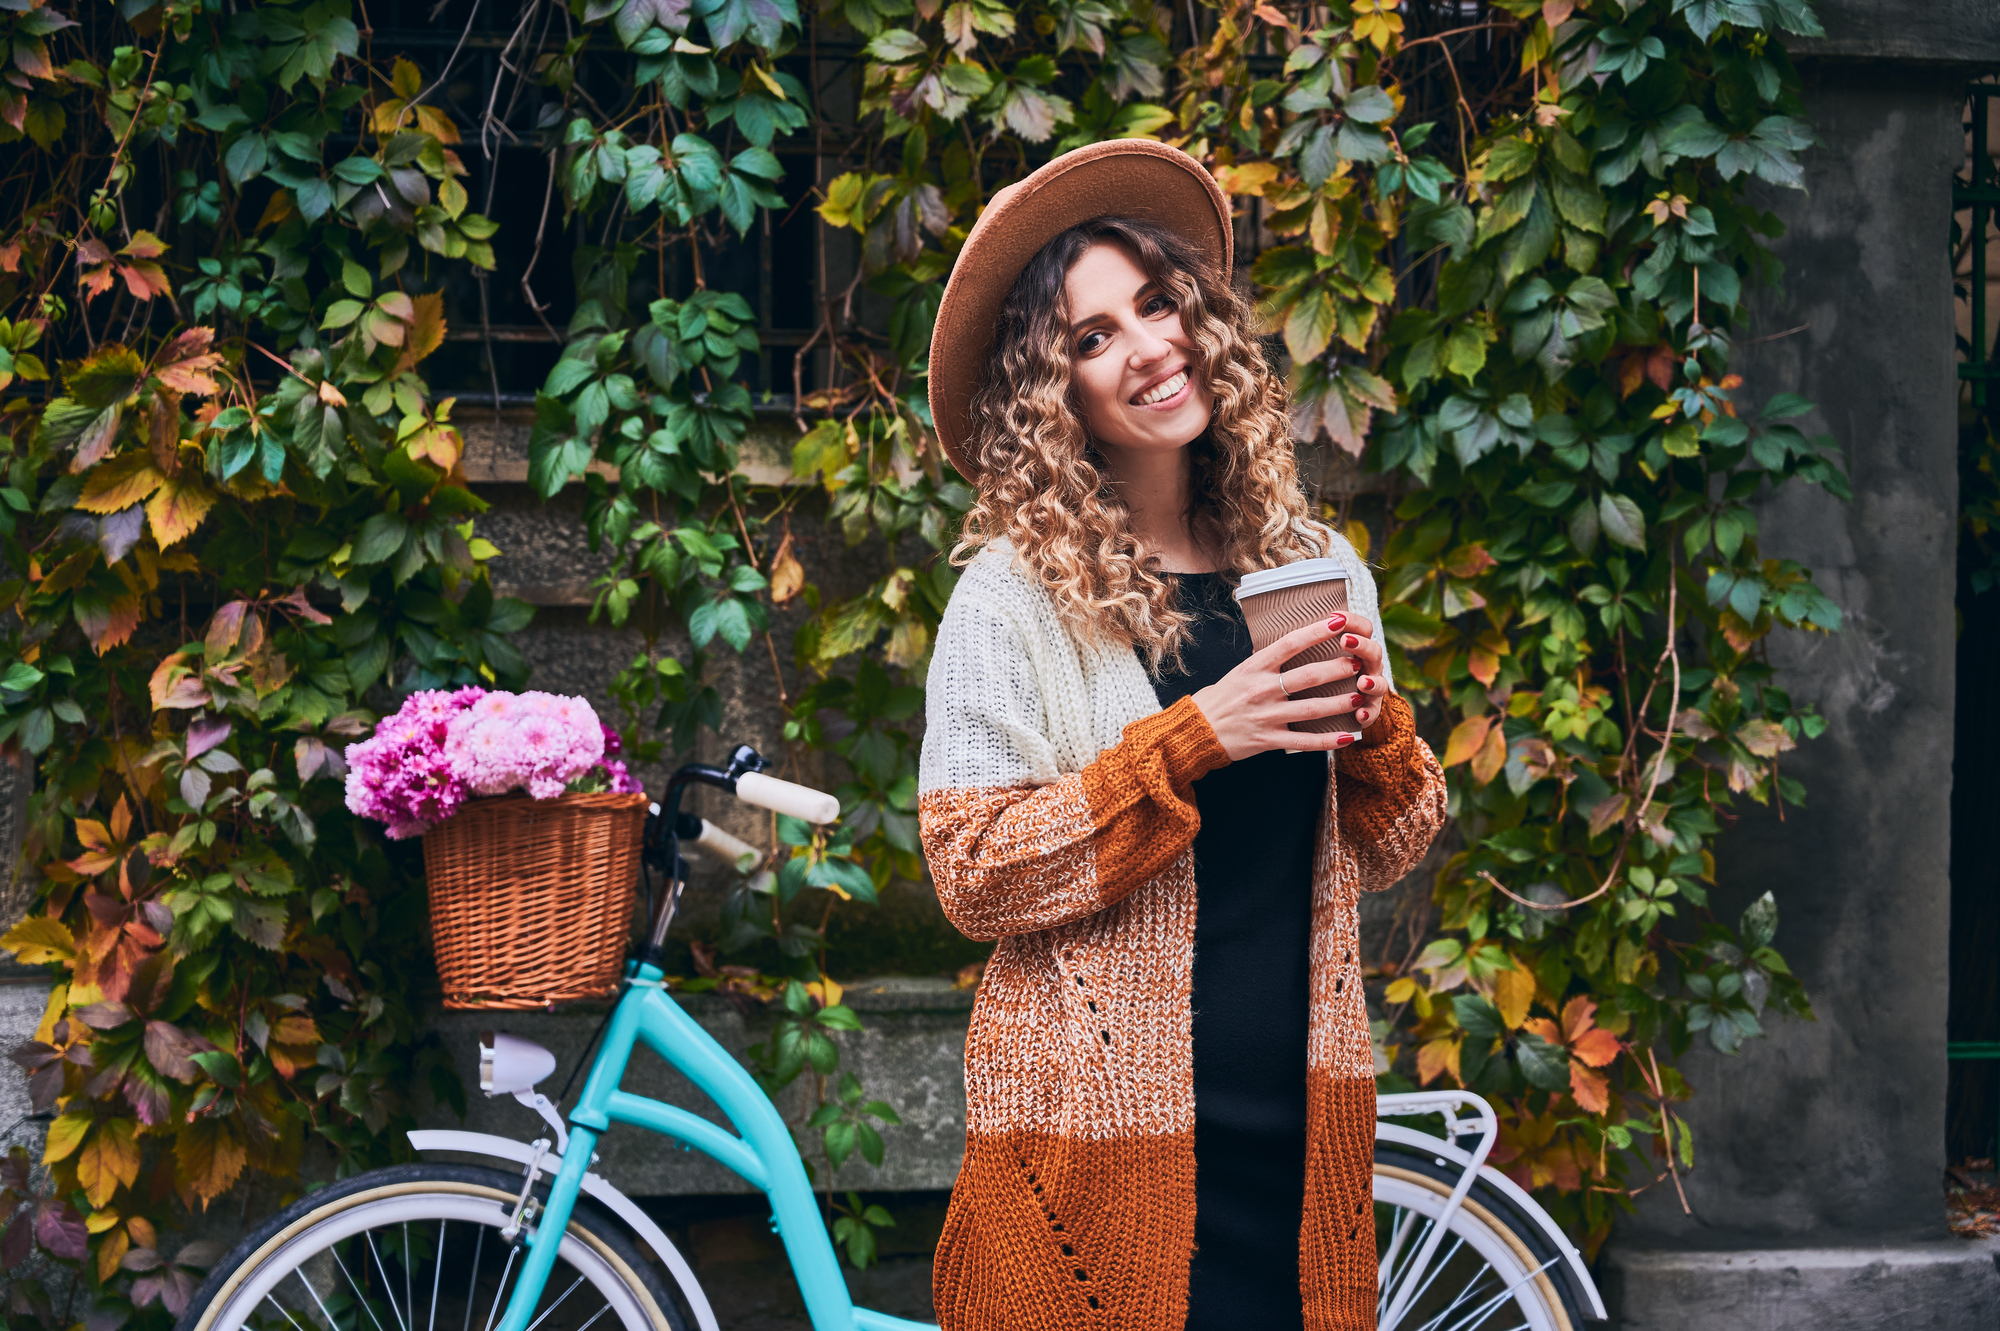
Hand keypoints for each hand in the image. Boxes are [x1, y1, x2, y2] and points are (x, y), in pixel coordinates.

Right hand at [1191, 612, 1389, 761]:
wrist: (1197, 729)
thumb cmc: (1221, 698)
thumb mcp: (1240, 671)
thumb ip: (1267, 661)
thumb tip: (1294, 644)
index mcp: (1254, 667)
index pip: (1290, 643)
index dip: (1316, 631)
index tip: (1339, 621)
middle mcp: (1262, 689)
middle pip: (1309, 675)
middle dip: (1338, 668)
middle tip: (1359, 663)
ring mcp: (1266, 715)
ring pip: (1312, 708)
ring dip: (1340, 702)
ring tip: (1360, 696)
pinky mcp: (1269, 740)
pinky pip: (1304, 741)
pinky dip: (1329, 740)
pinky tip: (1348, 736)